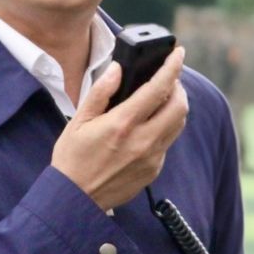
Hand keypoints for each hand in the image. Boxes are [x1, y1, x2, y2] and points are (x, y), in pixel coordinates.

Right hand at [51, 47, 188, 210]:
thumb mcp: (79, 120)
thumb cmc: (73, 158)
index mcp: (123, 124)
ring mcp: (152, 158)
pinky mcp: (154, 170)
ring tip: (161, 99)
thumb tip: (118, 69)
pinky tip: (148, 126)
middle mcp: (143, 141)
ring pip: (178, 124)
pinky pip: (167, 142)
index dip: (173, 67)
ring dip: (175, 107)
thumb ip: (100, 92)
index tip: (179, 54)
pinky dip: (164, 127)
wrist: (75, 199)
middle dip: (179, 86)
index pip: (159, 88)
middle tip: (168, 79)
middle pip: (180, 106)